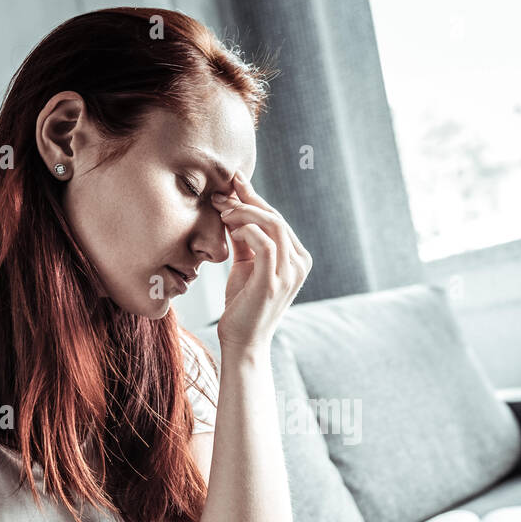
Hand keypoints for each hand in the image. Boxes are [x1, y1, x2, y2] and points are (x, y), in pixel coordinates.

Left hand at [211, 171, 311, 350]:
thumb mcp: (246, 265)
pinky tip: (231, 229)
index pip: (277, 219)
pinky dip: (247, 230)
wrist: (243, 341)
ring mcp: (290, 273)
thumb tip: (233, 207)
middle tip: (220, 194)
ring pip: (273, 225)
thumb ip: (245, 238)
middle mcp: (300, 263)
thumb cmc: (243, 304)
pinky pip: (265, 244)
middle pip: (275, 218)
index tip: (233, 181)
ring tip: (222, 212)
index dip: (254, 197)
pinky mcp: (274, 282)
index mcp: (297, 258)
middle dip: (246, 200)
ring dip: (244, 213)